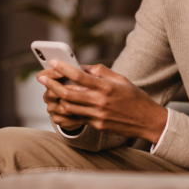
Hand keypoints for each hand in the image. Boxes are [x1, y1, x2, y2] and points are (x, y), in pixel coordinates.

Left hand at [38, 61, 167, 142]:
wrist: (147, 120)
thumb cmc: (135, 97)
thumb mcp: (121, 79)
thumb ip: (101, 72)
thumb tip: (82, 67)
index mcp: (107, 86)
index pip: (80, 76)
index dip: (63, 68)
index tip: (53, 62)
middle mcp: (101, 101)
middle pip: (68, 93)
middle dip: (52, 84)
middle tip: (42, 78)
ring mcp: (98, 115)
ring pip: (68, 107)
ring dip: (55, 98)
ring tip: (48, 90)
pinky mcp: (97, 125)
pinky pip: (76, 117)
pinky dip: (66, 110)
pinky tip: (60, 104)